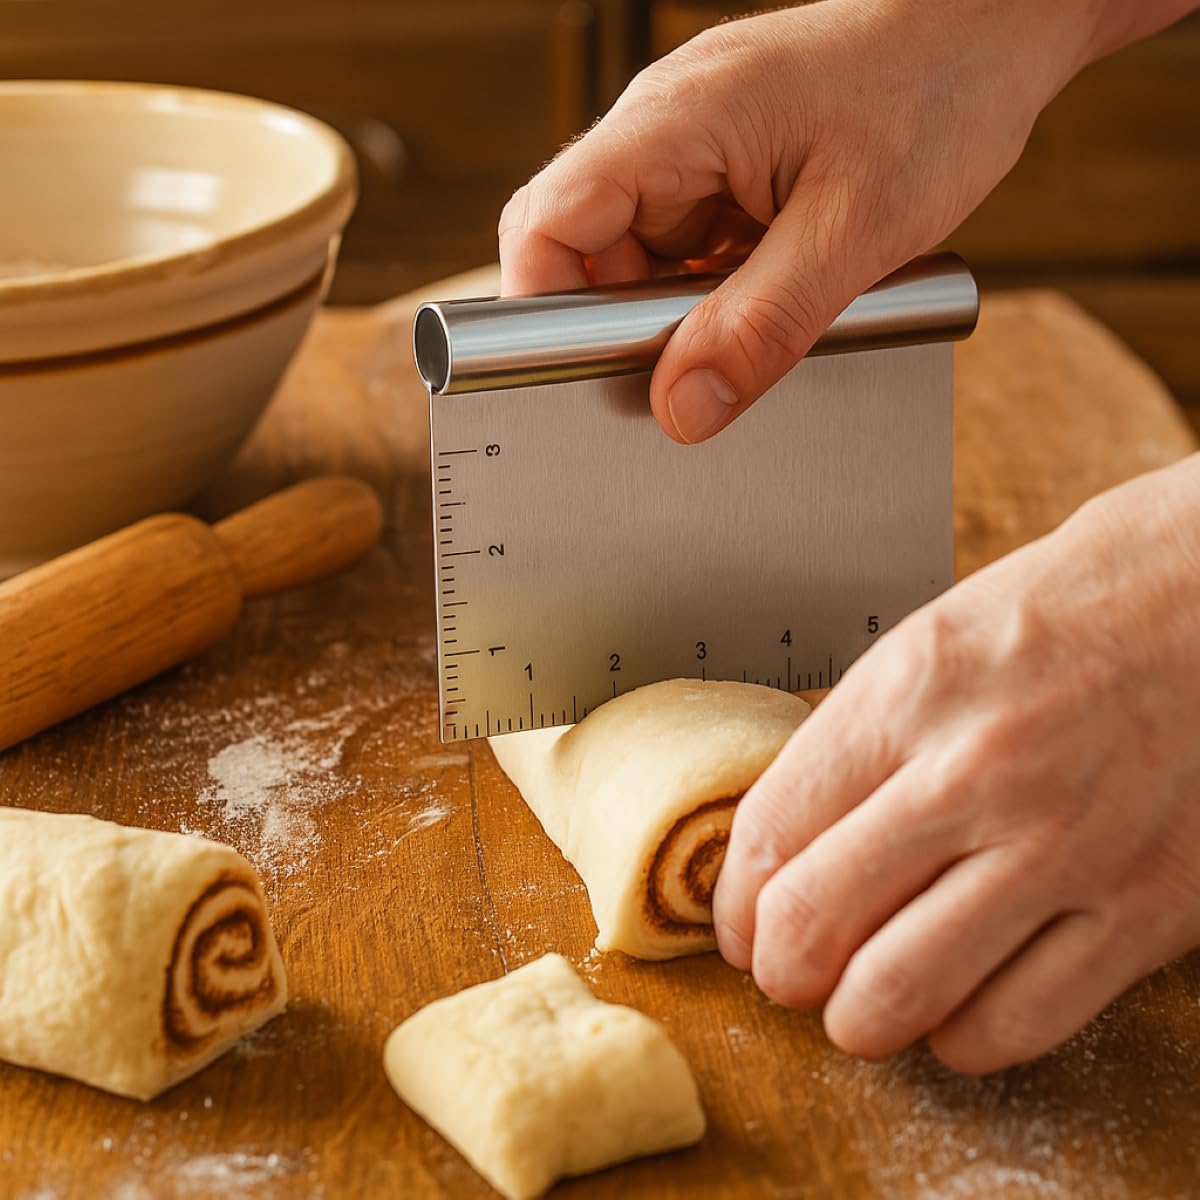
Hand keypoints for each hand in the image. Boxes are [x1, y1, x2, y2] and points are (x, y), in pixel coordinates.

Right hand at [498, 0, 1184, 443]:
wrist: (995, 27)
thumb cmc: (936, 97)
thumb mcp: (853, 231)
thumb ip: (761, 327)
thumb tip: (680, 410)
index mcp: (673, 123)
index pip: (546, 224)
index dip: (544, 309)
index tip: (586, 377)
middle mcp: (664, 129)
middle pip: (585, 252)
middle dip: (625, 325)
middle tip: (696, 366)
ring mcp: (693, 148)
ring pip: (639, 260)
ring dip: (678, 311)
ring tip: (756, 318)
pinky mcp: (726, 168)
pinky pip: (688, 249)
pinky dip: (714, 290)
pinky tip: (767, 295)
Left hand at [712, 454, 1199, 1072]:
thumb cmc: (1063, 612)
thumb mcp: (929, 644)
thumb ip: (853, 744)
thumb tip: (780, 841)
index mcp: (909, 694)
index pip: (770, 834)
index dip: (734, 904)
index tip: (739, 922)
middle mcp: (977, 773)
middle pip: (813, 925)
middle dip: (777, 969)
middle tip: (784, 970)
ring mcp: (1065, 848)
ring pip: (899, 994)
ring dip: (854, 1018)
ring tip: (855, 1000)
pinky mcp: (1146, 908)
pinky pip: (1015, 1026)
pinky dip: (960, 1037)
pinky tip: (953, 1006)